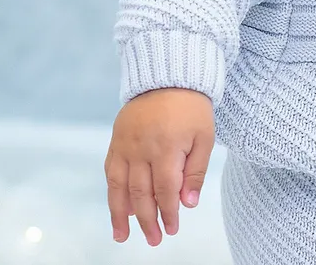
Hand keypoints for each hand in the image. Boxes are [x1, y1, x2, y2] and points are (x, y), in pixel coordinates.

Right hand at [104, 87, 214, 245]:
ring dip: (121, 215)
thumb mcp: (205, 136)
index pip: (165, 191)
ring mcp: (126, 145)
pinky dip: (113, 193)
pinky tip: (118, 209)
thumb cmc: (191, 106)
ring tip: (123, 236)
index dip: (169, 212)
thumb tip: (188, 204)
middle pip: (142, 194)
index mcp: (167, 147)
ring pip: (120, 187)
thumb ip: (196, 171)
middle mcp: (142, 149)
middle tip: (155, 240)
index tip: (173, 228)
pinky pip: (111, 172)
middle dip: (148, 220)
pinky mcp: (117, 140)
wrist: (168, 75)